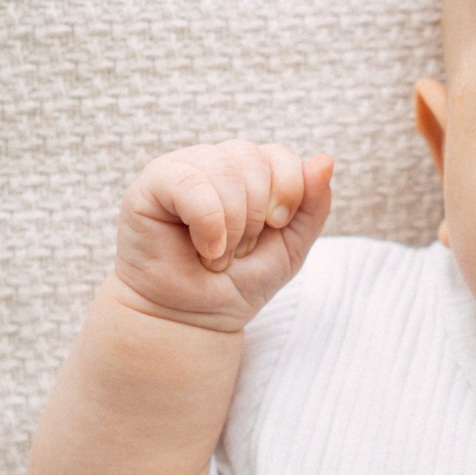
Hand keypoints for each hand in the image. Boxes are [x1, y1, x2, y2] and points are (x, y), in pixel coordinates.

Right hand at [112, 141, 333, 331]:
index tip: (277, 227)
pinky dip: (208, 223)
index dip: (288, 190)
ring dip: (233, 225)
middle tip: (241, 249)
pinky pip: (190, 183)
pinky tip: (204, 249)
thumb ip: (313, 204)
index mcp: (247, 171)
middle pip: (253, 159)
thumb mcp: (291, 246)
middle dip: (258, 216)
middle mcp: (213, 162)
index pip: (278, 154)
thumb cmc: (239, 282)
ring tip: (219, 255)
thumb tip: (325, 161)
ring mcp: (180, 169)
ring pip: (224, 170)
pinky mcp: (150, 185)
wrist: (195, 319)